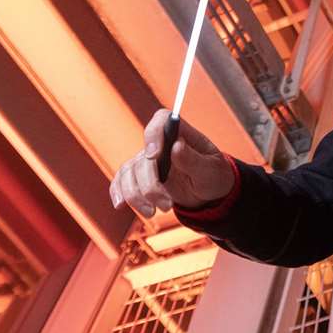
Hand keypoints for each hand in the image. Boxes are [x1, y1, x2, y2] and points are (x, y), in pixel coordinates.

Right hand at [108, 113, 235, 218]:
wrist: (209, 193)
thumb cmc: (214, 176)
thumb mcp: (211, 170)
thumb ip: (193, 160)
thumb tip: (176, 146)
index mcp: (181, 134)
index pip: (162, 120)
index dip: (153, 134)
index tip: (155, 156)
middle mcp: (161, 144)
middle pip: (144, 156)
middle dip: (150, 185)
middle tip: (167, 205)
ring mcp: (148, 160)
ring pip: (129, 171)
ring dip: (137, 195)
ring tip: (154, 212)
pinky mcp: (140, 176)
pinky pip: (121, 180)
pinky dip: (118, 192)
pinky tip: (120, 205)